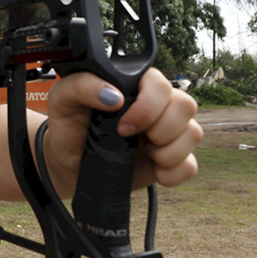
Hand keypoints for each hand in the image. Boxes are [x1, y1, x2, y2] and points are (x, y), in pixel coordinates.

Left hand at [43, 68, 201, 193]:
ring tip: (143, 154)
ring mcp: (168, 132)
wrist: (68, 162)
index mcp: (137, 84)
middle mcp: (159, 105)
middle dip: (160, 129)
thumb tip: (114, 96)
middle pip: (186, 106)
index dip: (148, 107)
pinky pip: (190, 165)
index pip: (161, 84)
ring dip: (168, 151)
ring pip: (194, 133)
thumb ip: (82, 85)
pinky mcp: (172, 159)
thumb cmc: (69, 125)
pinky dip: (172, 173)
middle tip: (130, 138)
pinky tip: (153, 171)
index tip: (122, 125)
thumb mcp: (63, 98)